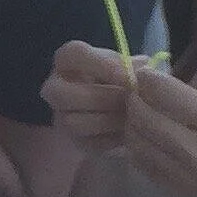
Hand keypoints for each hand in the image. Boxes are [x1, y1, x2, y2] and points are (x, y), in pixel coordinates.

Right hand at [44, 40, 142, 154]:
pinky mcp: (74, 140)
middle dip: (100, 97)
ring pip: (74, 122)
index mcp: (67, 60)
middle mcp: (55, 87)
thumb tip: (141, 68)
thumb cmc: (120, 79)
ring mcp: (60, 116)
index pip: (73, 54)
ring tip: (131, 116)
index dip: (101, 65)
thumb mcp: (126, 66)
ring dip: (108, 120)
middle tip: (127, 99)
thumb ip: (131, 66)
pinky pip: (88, 143)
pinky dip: (112, 138)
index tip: (127, 76)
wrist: (122, 107)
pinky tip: (128, 130)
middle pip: (61, 93)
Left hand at [83, 60, 196, 196]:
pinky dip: (136, 150)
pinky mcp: (174, 194)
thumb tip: (171, 95)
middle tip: (135, 98)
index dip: (147, 79)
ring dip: (130, 126)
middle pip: (142, 115)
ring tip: (137, 121)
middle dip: (133, 102)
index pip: (165, 91)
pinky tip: (143, 145)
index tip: (144, 76)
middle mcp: (194, 145)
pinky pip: (142, 166)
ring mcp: (181, 172)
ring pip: (136, 141)